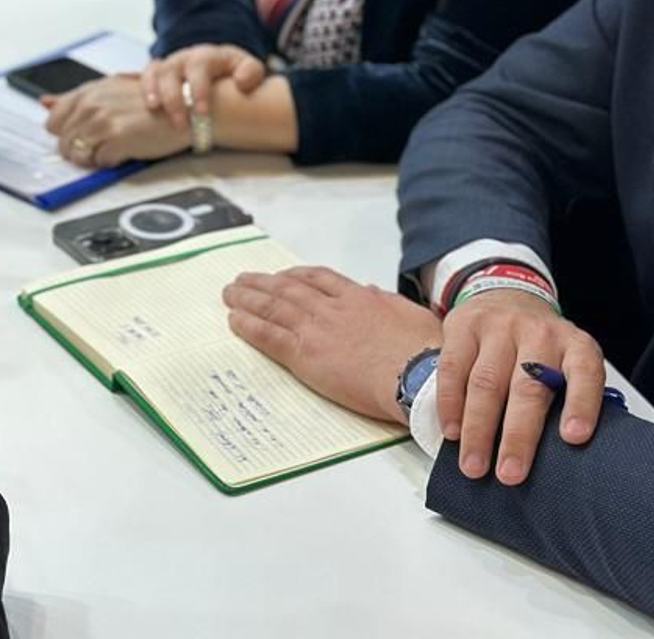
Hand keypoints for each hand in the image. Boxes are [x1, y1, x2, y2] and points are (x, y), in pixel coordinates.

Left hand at [44, 74, 193, 166]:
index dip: (66, 134)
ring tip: (112, 150)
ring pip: (78, 154)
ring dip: (92, 159)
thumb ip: (76, 98)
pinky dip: (109, 162)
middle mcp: (94, 103)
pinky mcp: (117, 138)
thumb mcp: (110, 92)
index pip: (54, 120)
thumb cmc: (151, 104)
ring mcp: (104, 120)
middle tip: (101, 147)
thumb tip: (45, 102)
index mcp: (90, 91)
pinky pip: (99, 162)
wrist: (183, 112)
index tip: (79, 138)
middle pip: (64, 141)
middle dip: (79, 150)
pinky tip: (123, 152)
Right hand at [140, 44, 265, 130]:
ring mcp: (169, 65)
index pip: (199, 67)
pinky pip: (145, 76)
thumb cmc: (234, 72)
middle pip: (172, 71)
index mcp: (207, 55)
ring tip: (155, 110)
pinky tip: (148, 105)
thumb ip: (251, 72)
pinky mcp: (157, 74)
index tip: (202, 113)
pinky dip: (144, 89)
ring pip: (155, 73)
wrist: (221, 67)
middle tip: (180, 124)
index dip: (199, 89)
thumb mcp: (249, 68)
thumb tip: (241, 83)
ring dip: (153, 91)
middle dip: (174, 98)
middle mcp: (185, 58)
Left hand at [223, 266, 440, 422]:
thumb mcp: (410, 314)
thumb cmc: (423, 352)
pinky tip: (234, 321)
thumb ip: (386, 302)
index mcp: (360, 298)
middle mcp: (333, 308)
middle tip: (243, 280)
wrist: (417, 376)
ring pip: (274, 307)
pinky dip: (249, 326)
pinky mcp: (306, 354)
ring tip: (230, 293)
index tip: (284, 275)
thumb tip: (370, 291)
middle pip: (289, 288)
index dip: (297, 276)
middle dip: (264, 283)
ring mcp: (318, 329)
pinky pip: (269, 336)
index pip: (321, 279)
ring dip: (248, 298)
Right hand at [435, 288, 604, 485]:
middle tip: (510, 474)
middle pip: (528, 386)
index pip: (584, 372)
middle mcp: (539, 333)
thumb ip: (567, 399)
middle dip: (518, 435)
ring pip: (486, 382)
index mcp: (575, 346)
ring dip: (478, 429)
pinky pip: (453, 368)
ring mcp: (499, 327)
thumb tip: (564, 462)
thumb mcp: (567, 363)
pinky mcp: (464, 327)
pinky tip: (452, 432)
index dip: (581, 404)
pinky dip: (450, 405)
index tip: (573, 437)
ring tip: (474, 465)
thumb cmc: (541, 350)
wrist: (507, 298)